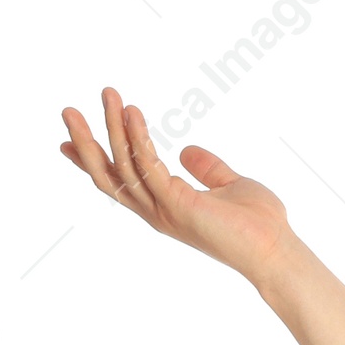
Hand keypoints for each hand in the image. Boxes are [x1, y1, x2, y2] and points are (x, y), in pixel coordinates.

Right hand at [60, 88, 292, 288]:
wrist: (277, 250)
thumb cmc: (259, 224)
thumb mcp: (227, 184)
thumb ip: (206, 167)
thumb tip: (186, 150)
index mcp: (165, 206)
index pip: (121, 182)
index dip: (93, 161)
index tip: (66, 141)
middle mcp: (159, 211)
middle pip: (110, 177)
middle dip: (86, 144)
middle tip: (68, 111)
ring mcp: (166, 211)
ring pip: (123, 169)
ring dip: (110, 130)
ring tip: (107, 94)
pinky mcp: (178, 206)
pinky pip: (150, 167)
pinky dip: (139, 138)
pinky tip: (134, 113)